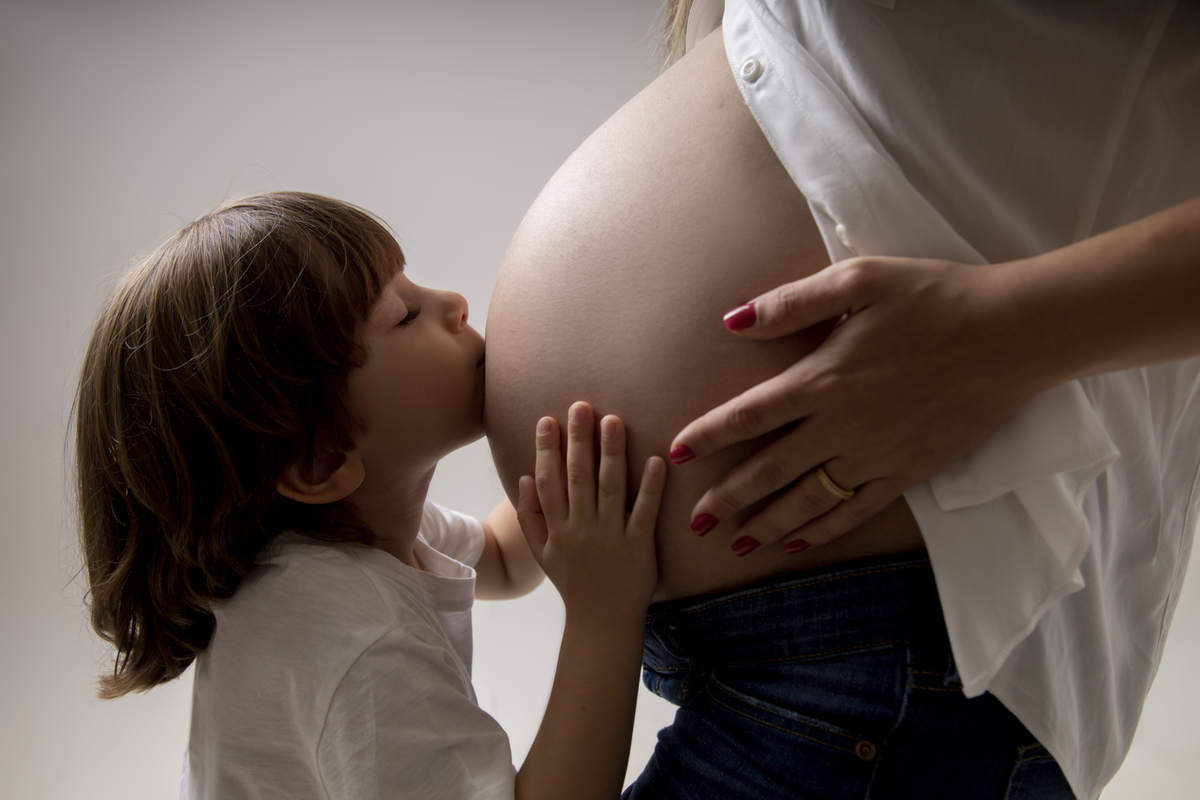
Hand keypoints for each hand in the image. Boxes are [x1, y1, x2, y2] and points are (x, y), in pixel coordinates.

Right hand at [517, 402, 665, 624]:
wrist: (601, 623)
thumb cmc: (573, 584)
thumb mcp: (542, 553)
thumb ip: (530, 516)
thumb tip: (524, 477)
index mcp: (557, 528)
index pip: (548, 481)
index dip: (546, 450)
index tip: (547, 420)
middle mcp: (581, 528)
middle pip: (577, 477)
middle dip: (578, 440)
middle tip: (581, 406)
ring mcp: (611, 536)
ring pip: (609, 488)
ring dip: (611, 453)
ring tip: (613, 420)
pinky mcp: (639, 546)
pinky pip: (645, 512)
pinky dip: (650, 487)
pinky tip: (657, 460)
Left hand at [670, 256, 1049, 553]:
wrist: (1010, 335)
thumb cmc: (934, 298)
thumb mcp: (859, 279)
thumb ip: (792, 302)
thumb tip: (733, 321)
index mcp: (824, 377)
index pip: (750, 414)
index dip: (710, 436)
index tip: (677, 454)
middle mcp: (843, 425)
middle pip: (770, 470)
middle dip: (728, 499)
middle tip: (694, 523)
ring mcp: (876, 455)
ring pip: (808, 500)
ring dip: (766, 524)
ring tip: (734, 544)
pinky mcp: (908, 471)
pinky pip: (855, 510)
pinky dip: (823, 530)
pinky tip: (797, 544)